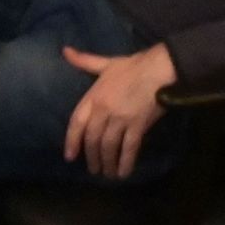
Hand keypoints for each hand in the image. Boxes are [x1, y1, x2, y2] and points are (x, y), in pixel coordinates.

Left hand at [60, 44, 175, 178]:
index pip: (76, 122)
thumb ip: (84, 61)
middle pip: (93, 139)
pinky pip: (129, 148)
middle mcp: (104, 110)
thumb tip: (65, 51)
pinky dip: (125, 162)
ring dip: (106, 162)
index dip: (71, 141)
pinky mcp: (138, 125)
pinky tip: (123, 173)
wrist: (160, 68)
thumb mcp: (105, 63)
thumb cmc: (133, 66)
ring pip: (108, 146)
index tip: (70, 157)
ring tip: (106, 174)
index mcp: (94, 96)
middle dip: (91, 156)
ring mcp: (121, 119)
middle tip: (93, 169)